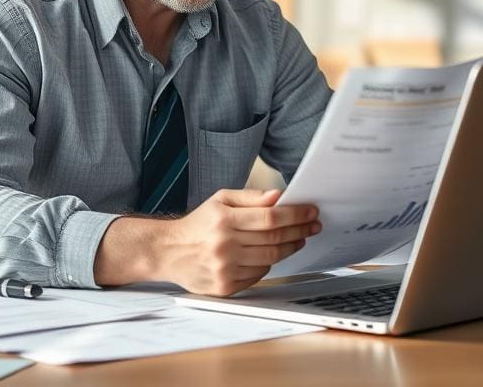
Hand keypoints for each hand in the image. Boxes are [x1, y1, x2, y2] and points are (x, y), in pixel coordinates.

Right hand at [159, 188, 319, 295]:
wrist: (169, 251)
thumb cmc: (198, 224)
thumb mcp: (220, 200)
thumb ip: (250, 197)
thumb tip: (278, 196)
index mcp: (224, 219)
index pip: (270, 217)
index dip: (295, 214)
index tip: (311, 212)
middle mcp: (224, 244)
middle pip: (274, 238)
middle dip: (299, 230)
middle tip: (313, 225)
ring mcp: (225, 268)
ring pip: (270, 258)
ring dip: (290, 248)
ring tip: (299, 238)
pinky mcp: (225, 286)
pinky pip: (258, 275)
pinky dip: (269, 264)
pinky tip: (273, 254)